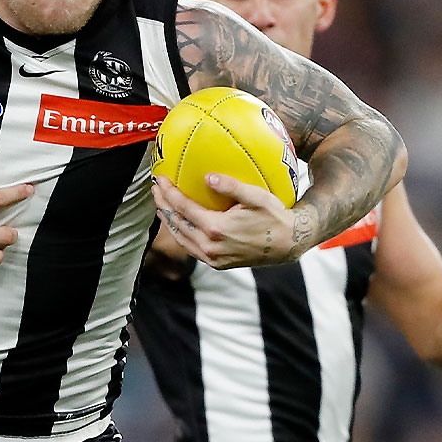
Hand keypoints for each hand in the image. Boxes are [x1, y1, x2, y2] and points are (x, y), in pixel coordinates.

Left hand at [153, 172, 296, 268]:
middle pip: (177, 223)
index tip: (160, 179)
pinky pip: (190, 248)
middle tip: (155, 188)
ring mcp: (212, 258)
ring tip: (161, 205)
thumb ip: (231, 186)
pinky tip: (178, 223)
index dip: (169, 192)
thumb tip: (207, 177)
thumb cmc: (274, 216)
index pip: (184, 208)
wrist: (287, 244)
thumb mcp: (256, 197)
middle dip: (163, 204)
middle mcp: (210, 246)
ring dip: (168, 220)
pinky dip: (181, 234)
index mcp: (217, 229)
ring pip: (181, 238)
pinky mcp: (216, 264)